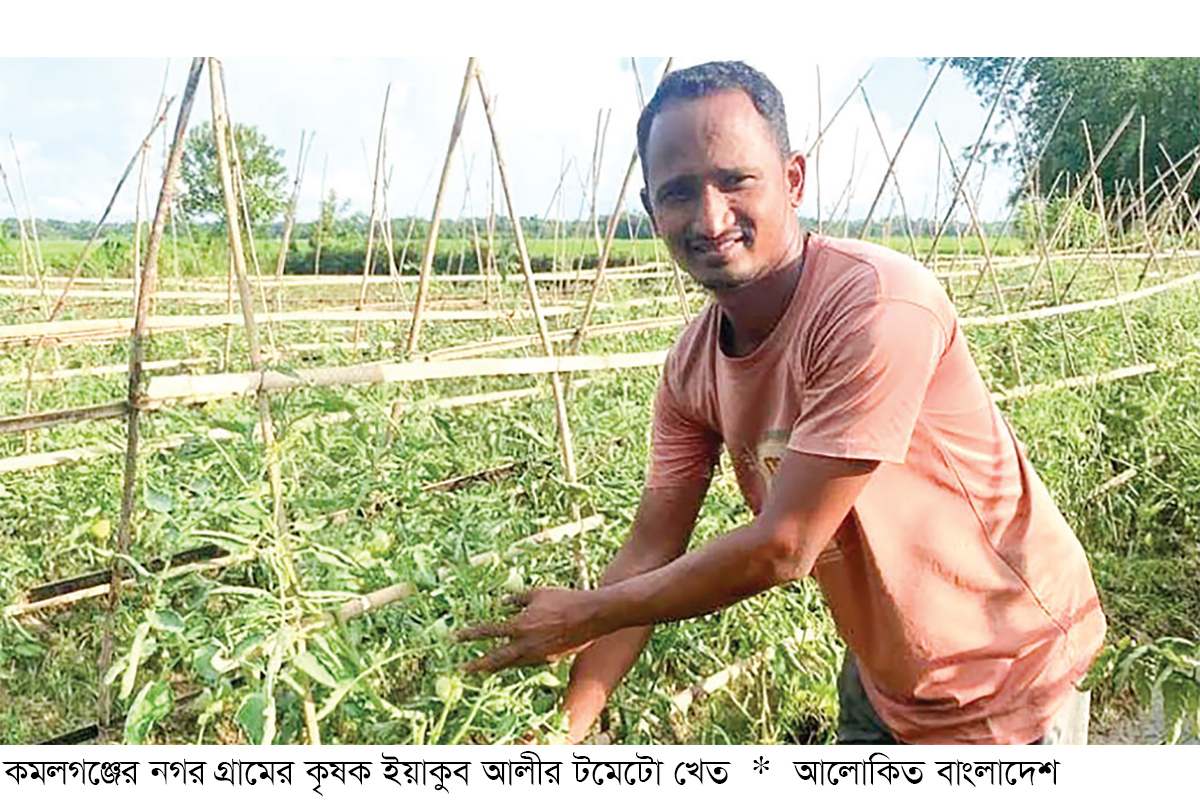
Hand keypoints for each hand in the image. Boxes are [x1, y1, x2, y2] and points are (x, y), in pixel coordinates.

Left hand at [456, 587, 599, 672]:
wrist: (590, 616)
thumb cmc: (563, 599)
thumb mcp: (537, 593)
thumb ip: (517, 599)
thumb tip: (502, 603)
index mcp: (520, 625)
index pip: (488, 632)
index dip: (470, 635)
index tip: (456, 638)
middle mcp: (526, 644)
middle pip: (495, 659)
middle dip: (477, 665)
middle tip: (462, 669)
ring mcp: (537, 655)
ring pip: (512, 664)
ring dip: (497, 666)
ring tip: (484, 669)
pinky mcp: (549, 660)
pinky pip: (528, 663)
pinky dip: (519, 661)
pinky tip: (515, 660)